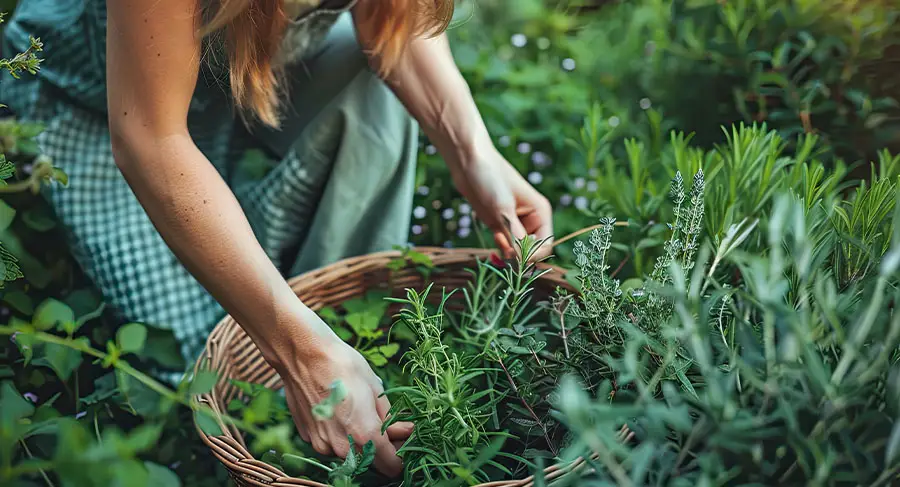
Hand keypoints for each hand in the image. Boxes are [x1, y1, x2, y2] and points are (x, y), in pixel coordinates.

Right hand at [269, 313, 412, 476]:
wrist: (302, 354)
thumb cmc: (342, 364)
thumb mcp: (375, 387)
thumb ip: (390, 417)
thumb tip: (406, 431)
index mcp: (363, 433)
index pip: (391, 466)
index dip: (401, 456)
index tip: (405, 442)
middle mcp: (341, 447)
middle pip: (371, 461)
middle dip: (382, 449)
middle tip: (389, 426)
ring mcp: (322, 444)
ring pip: (350, 453)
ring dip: (359, 441)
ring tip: (359, 412)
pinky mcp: (309, 438)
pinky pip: (331, 443)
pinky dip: (339, 434)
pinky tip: (339, 411)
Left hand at [449, 145, 553, 259]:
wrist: (468, 163)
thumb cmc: (490, 178)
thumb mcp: (502, 208)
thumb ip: (513, 234)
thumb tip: (521, 257)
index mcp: (540, 212)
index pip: (545, 244)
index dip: (532, 254)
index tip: (514, 254)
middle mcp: (531, 220)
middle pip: (532, 250)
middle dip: (518, 253)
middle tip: (502, 243)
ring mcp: (515, 223)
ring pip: (518, 250)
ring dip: (507, 251)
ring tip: (496, 238)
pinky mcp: (501, 225)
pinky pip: (506, 246)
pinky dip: (500, 247)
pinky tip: (493, 237)